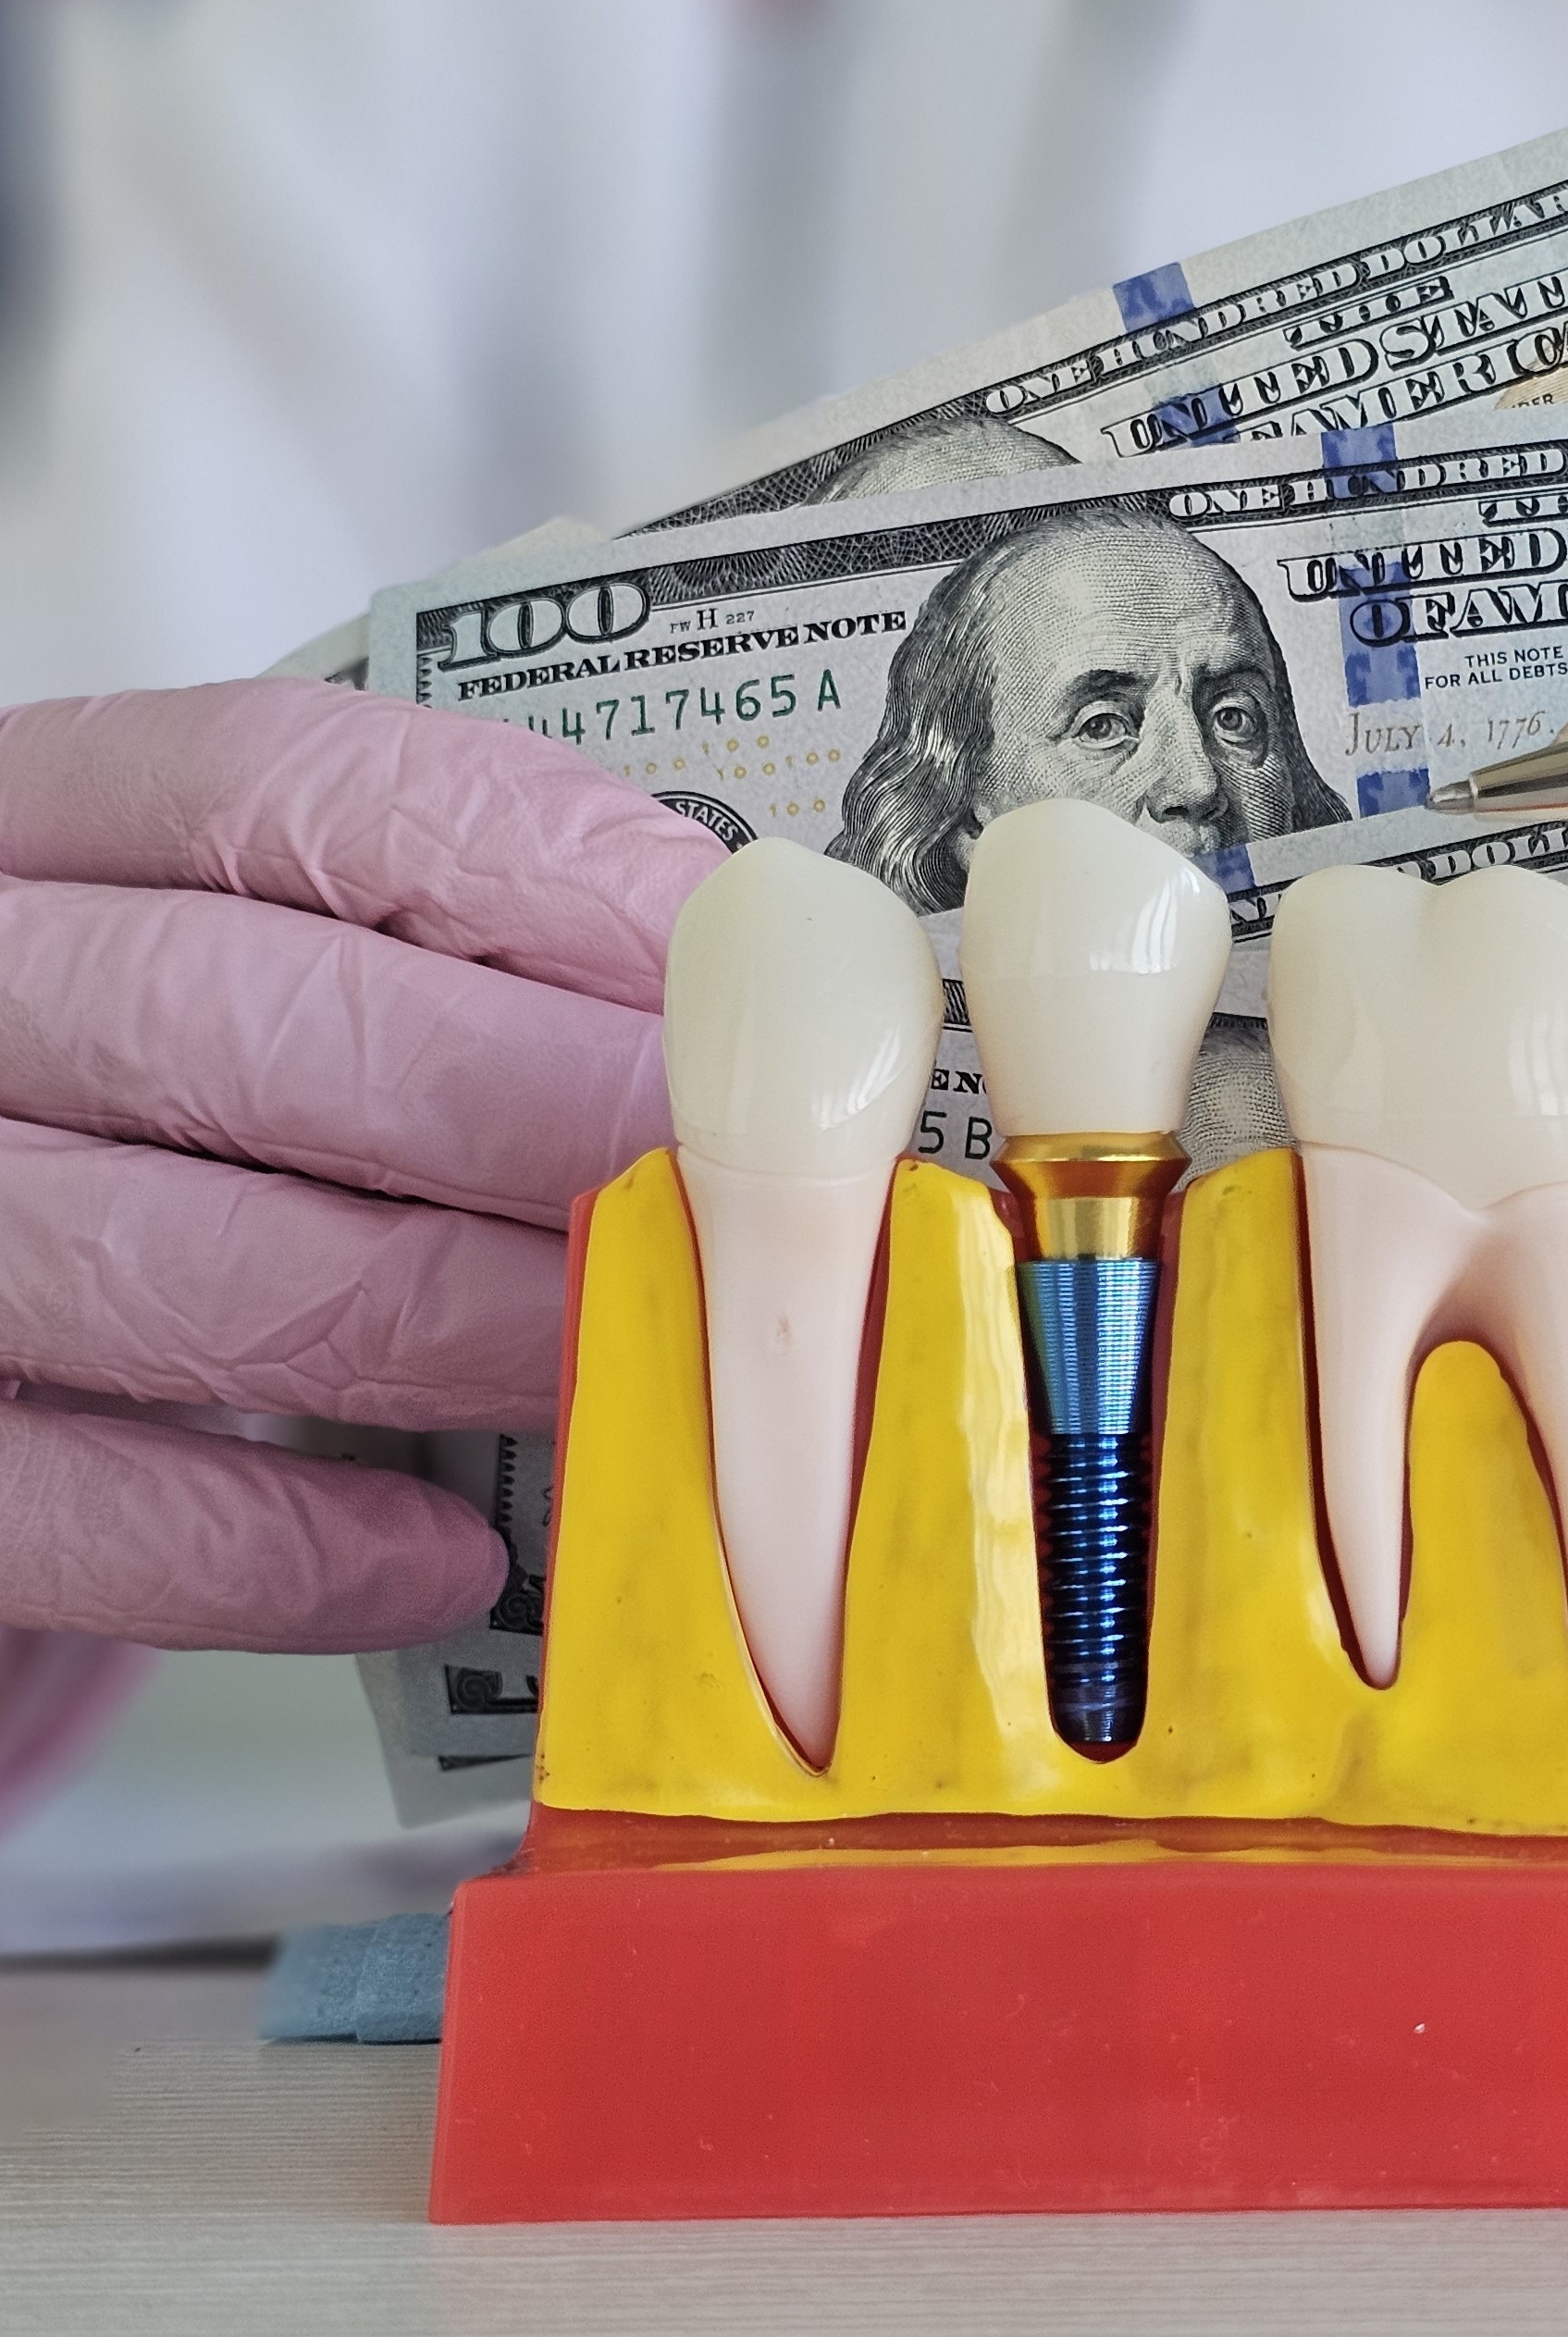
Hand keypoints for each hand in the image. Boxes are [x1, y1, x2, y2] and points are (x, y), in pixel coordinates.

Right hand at [0, 681, 719, 1649]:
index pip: (273, 785)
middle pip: (230, 1013)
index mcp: (38, 838)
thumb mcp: (244, 1012)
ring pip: (181, 1266)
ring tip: (635, 1357)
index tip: (710, 952)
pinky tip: (443, 1551)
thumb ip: (420, 985)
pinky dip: (289, 1544)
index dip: (522, 858)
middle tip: (729, 1178)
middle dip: (523, 1101)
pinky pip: (95, 1514)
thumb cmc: (139, 1164)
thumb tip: (715, 1038)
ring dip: (453, 1319)